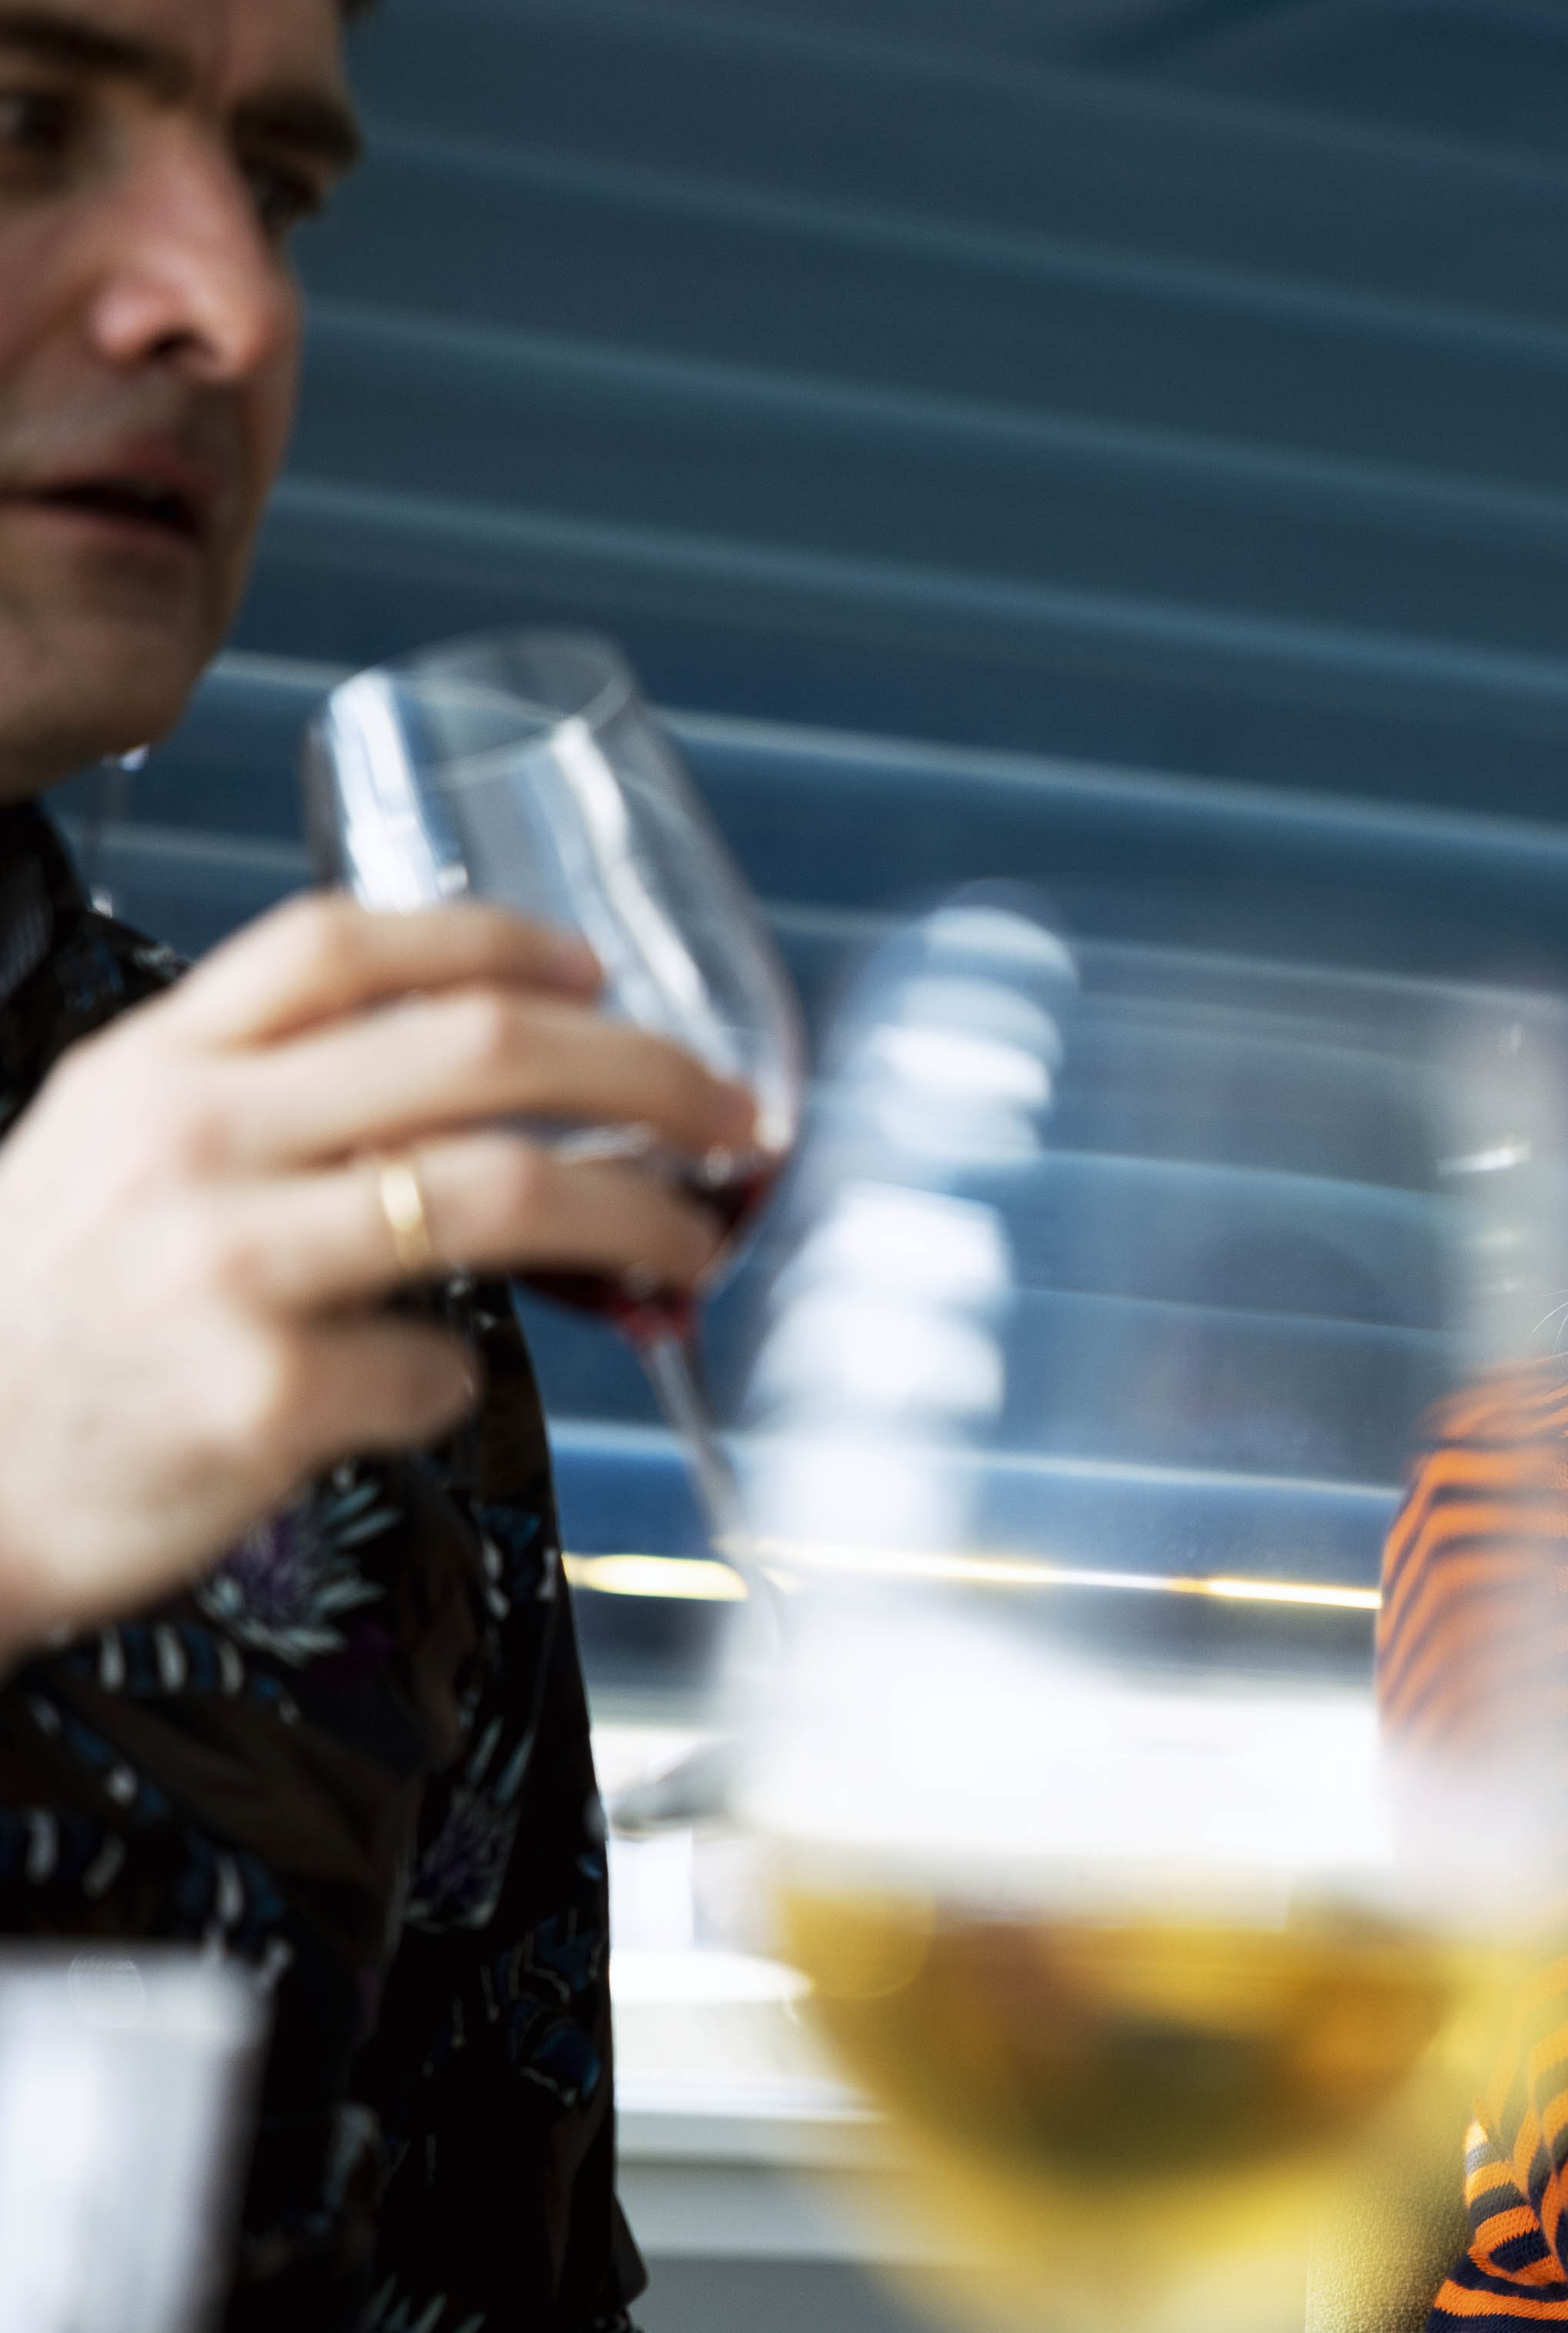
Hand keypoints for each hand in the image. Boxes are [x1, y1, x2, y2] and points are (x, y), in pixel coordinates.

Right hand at [0, 894, 755, 1657]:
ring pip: (511, 1190)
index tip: (600, 968)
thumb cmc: (45, 1326)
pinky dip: (463, 1382)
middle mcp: (192, 1142)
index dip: (496, 937)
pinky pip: (441, 1369)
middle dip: (647, 1073)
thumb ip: (253, 1100)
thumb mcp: (105, 1158)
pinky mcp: (264, 1395)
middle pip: (483, 1049)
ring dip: (643, 1216)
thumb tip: (477, 1074)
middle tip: (734, 1115)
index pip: (343, 945)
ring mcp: (228, 1266)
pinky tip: (435, 1391)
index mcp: (155, 1068)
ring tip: (697, 1243)